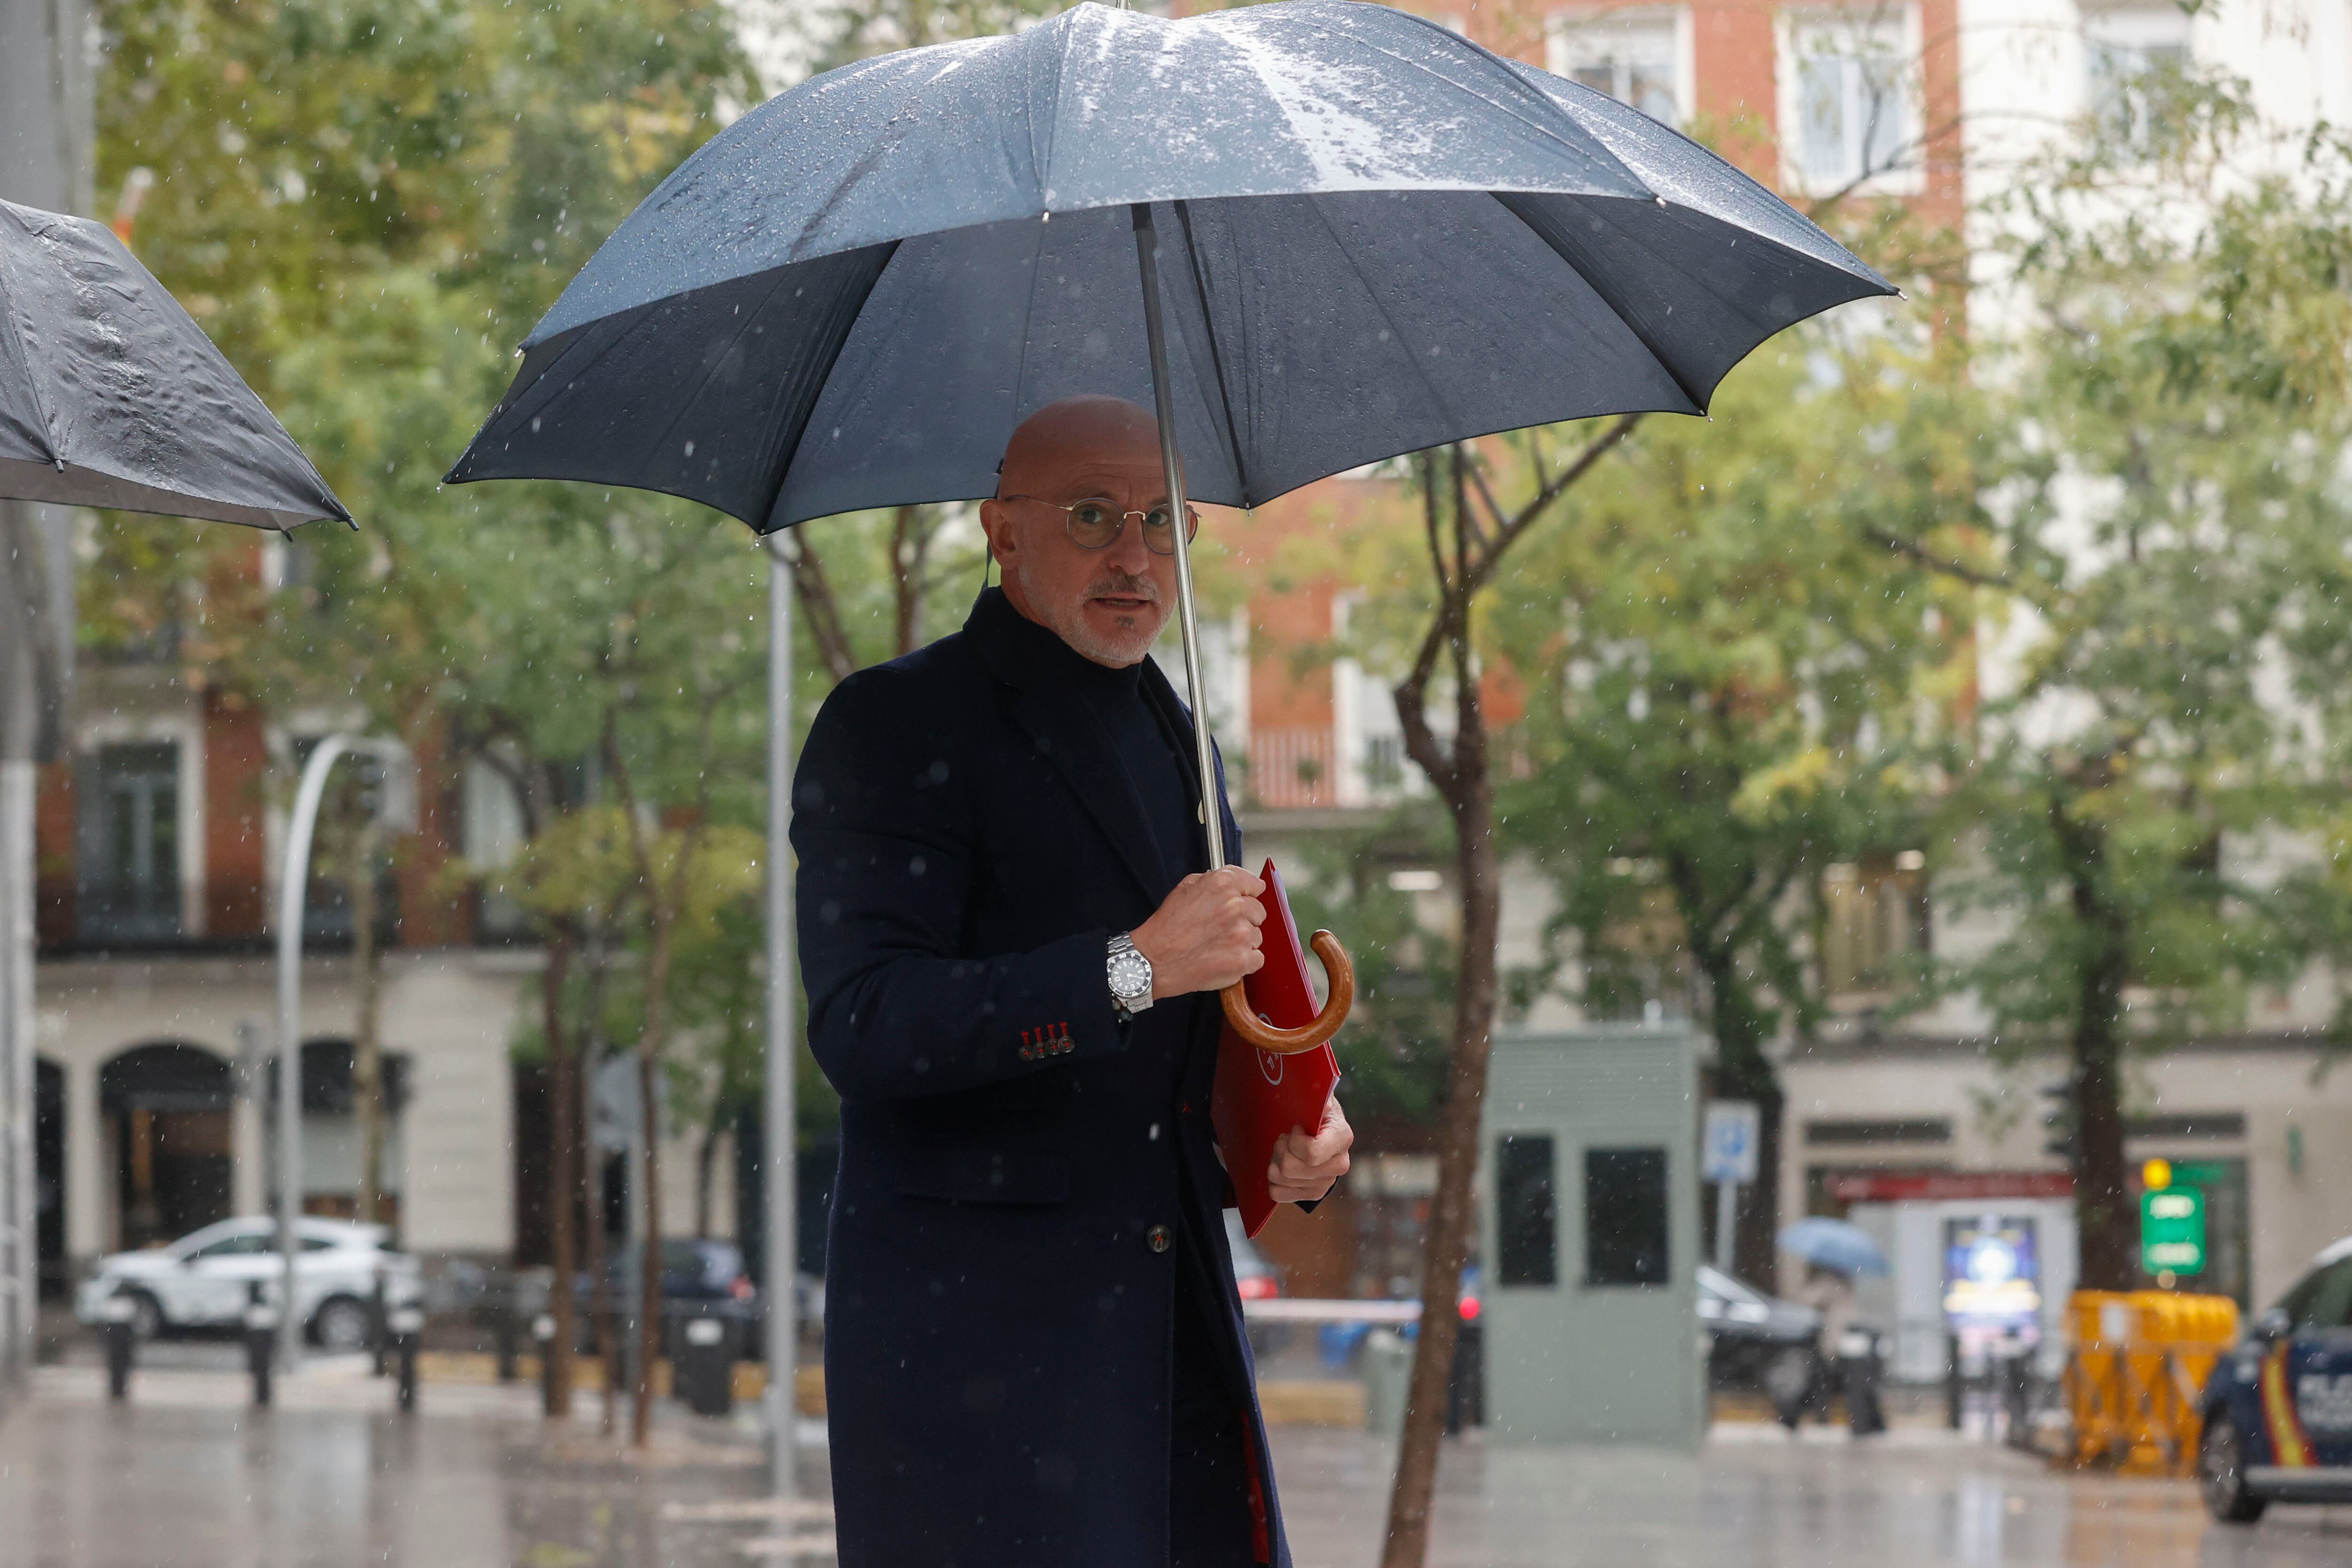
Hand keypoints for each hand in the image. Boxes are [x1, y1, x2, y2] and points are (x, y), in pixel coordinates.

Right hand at [1130, 866, 1265, 997]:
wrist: (1154, 960)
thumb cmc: (1167, 927)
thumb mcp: (1185, 888)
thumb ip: (1214, 881)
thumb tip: (1234, 884)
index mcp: (1222, 884)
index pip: (1255, 885)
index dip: (1247, 895)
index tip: (1242, 902)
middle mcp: (1235, 906)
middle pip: (1258, 912)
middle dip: (1244, 919)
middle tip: (1222, 928)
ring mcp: (1241, 934)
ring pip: (1257, 936)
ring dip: (1243, 941)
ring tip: (1219, 945)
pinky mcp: (1243, 959)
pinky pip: (1257, 958)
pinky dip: (1244, 961)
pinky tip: (1224, 959)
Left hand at [1268, 1095, 1351, 1203]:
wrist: (1321, 1135)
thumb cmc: (1316, 1115)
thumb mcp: (1318, 1100)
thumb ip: (1321, 1098)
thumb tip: (1324, 1105)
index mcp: (1342, 1138)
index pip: (1312, 1152)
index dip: (1294, 1140)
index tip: (1295, 1129)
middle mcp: (1338, 1165)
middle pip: (1290, 1167)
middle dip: (1280, 1148)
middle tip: (1285, 1139)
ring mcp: (1325, 1183)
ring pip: (1281, 1178)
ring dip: (1275, 1161)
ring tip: (1285, 1150)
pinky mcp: (1312, 1195)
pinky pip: (1277, 1193)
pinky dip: (1274, 1179)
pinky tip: (1283, 1166)